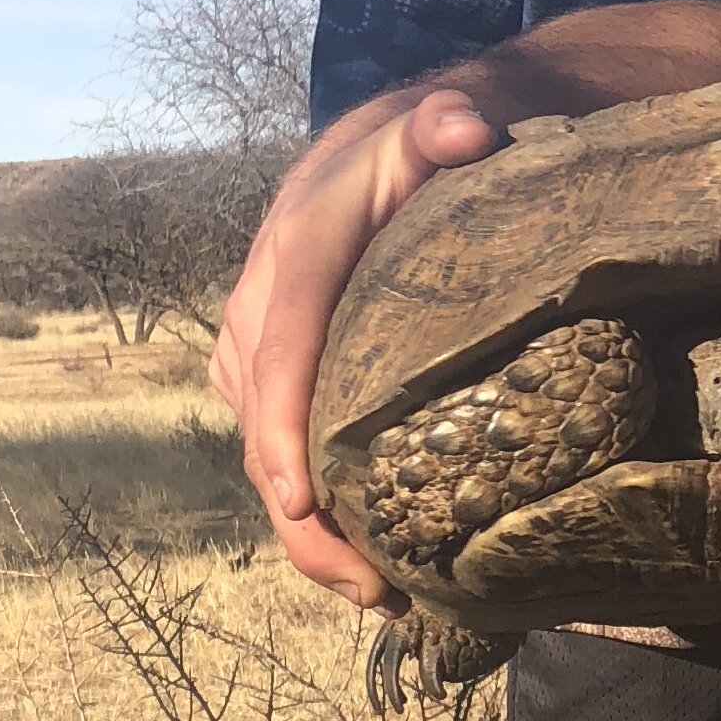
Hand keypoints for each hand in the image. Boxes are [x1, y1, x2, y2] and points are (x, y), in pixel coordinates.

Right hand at [209, 84, 503, 602]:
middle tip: (370, 590)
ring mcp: (258, 348)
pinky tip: (362, 558)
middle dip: (303, 521)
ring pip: (265, 452)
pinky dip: (310, 508)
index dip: (284, 431)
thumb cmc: (421, 146)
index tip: (303, 505)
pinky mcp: (272, 372)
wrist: (385, 146)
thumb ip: (444, 127)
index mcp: (294, 257)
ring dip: (308, 532)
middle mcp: (259, 310)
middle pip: (264, 427)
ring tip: (375, 595)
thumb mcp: (435, 124)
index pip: (279, 352)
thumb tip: (461, 128)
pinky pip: (278, 447)